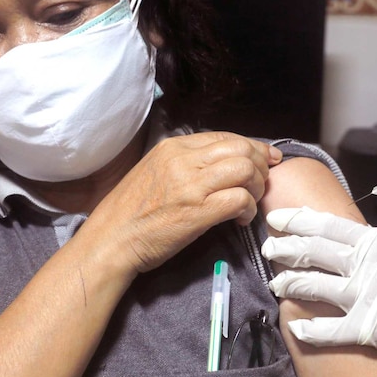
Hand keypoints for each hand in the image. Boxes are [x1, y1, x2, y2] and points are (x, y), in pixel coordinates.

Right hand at [83, 131, 281, 273]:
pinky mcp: (197, 211)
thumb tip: (220, 164)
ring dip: (257, 186)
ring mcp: (190, 184)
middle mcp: (182, 159)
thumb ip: (185, 163)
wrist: (110, 241)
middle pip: (241, 148)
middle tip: (262, 183)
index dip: (252, 147)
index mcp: (173, 147)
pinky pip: (239, 198)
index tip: (267, 159)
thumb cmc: (131, 212)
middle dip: (260, 164)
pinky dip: (248, 209)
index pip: (225, 136)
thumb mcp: (155, 172)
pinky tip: (240, 219)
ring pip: (245, 169)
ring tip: (250, 202)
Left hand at [262, 207, 376, 362]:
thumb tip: (354, 242)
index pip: (325, 225)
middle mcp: (362, 265)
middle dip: (284, 248)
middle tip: (268, 248)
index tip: (276, 219)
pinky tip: (295, 327)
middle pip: (311, 252)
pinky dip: (308, 329)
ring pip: (311, 286)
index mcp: (373, 242)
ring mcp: (361, 295)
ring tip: (276, 284)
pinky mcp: (365, 327)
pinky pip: (327, 329)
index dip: (296, 220)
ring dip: (289, 283)